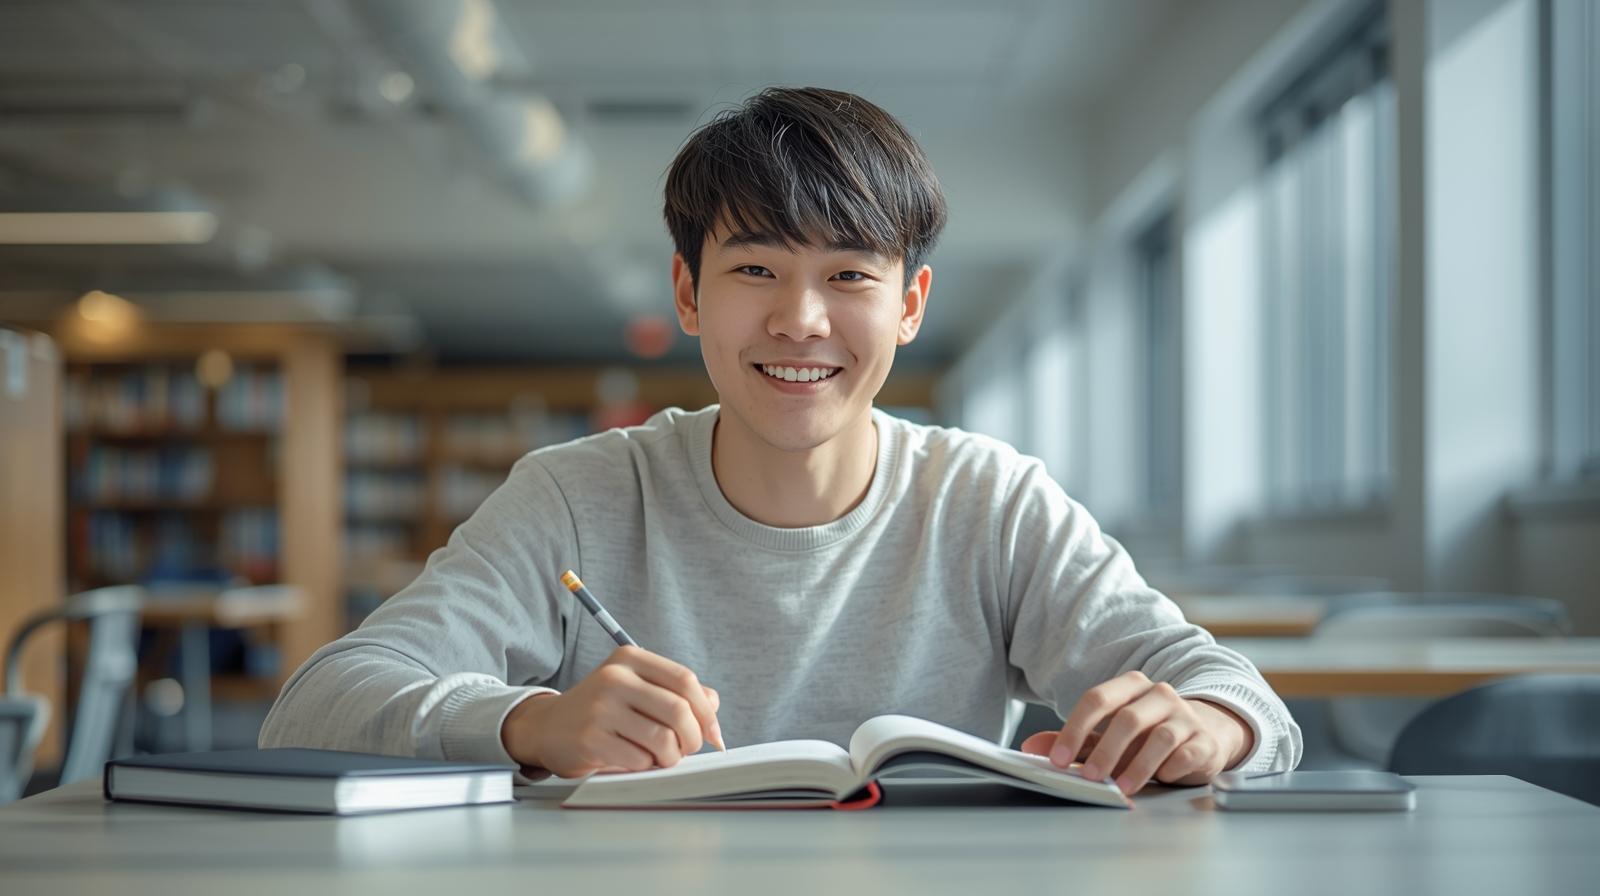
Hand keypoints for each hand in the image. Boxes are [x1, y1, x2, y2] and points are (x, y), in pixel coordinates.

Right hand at [499, 645, 722, 777]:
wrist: (547, 727)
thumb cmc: (602, 710)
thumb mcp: (636, 688)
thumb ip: (676, 693)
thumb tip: (714, 709)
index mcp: (629, 659)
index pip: (685, 680)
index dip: (707, 710)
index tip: (713, 733)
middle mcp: (614, 678)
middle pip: (679, 710)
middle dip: (693, 738)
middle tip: (687, 749)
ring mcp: (600, 708)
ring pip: (663, 739)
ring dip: (671, 756)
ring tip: (662, 757)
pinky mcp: (591, 739)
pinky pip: (640, 760)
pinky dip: (647, 767)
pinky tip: (636, 761)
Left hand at [1019, 670, 1252, 795]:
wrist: (1203, 734)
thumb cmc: (1147, 735)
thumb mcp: (1109, 734)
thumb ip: (1075, 740)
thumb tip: (1031, 747)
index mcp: (1130, 686)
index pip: (1097, 699)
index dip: (1074, 729)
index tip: (1058, 759)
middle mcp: (1158, 695)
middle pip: (1127, 718)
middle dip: (1105, 750)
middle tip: (1090, 777)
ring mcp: (1185, 716)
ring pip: (1160, 736)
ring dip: (1137, 765)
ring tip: (1122, 787)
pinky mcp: (1205, 741)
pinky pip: (1187, 753)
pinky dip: (1171, 768)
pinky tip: (1160, 779)